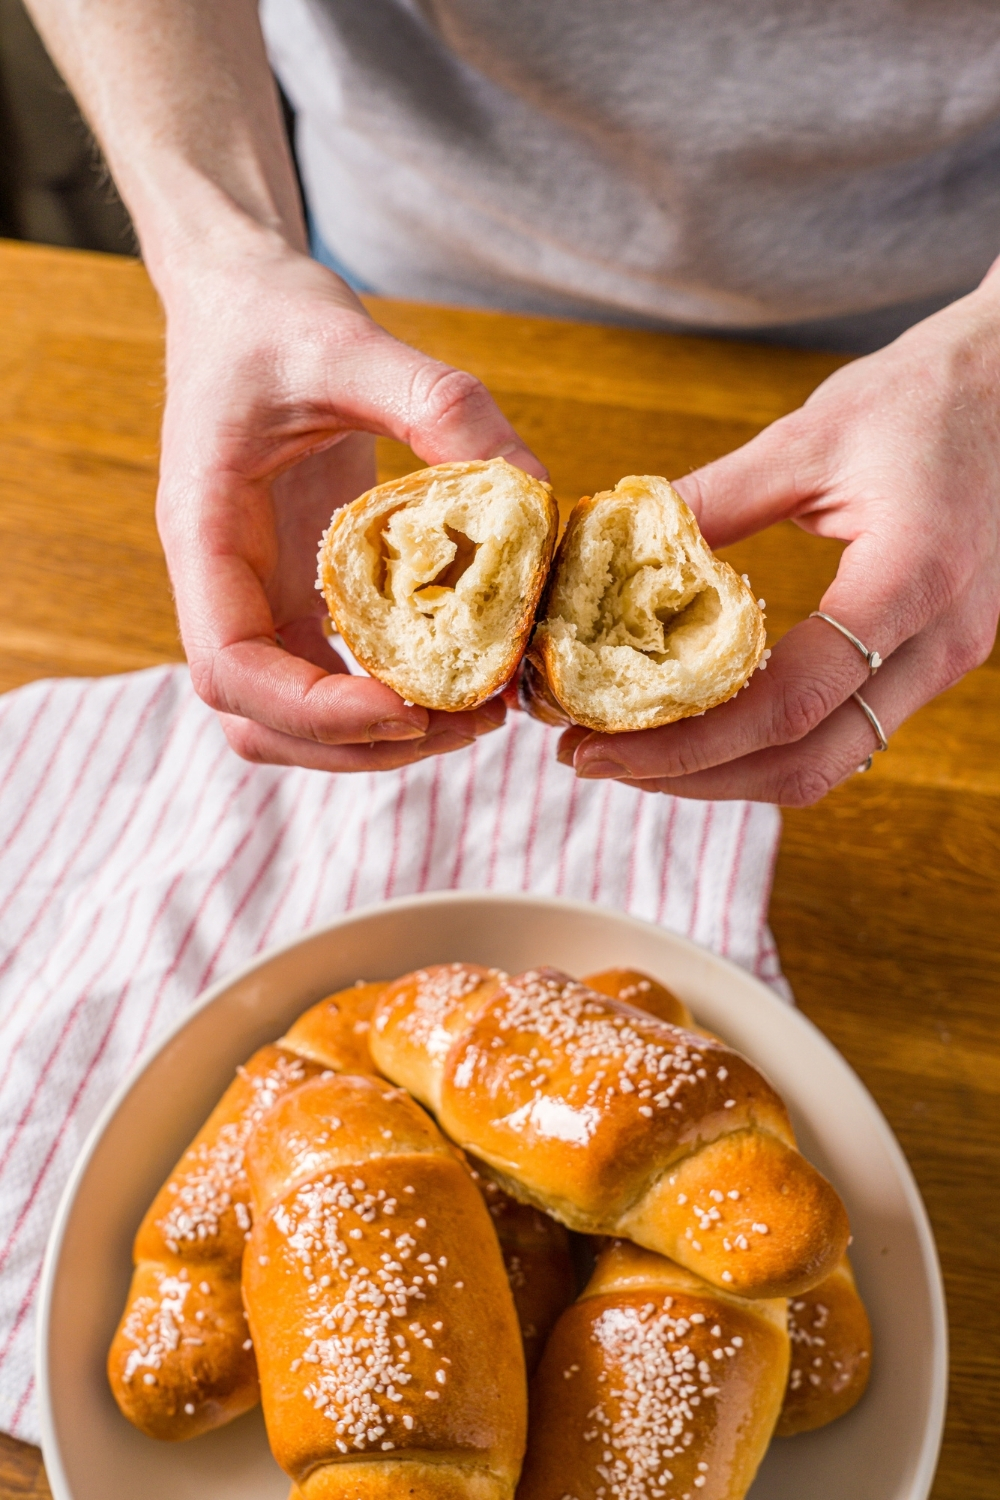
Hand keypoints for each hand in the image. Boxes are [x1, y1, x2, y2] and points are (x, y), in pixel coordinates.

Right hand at [156, 232, 545, 769]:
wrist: (241, 303)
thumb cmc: (275, 320)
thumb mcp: (354, 344)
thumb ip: (441, 406)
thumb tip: (534, 492)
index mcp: (206, 533)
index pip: (230, 668)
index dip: (314, 711)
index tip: (409, 709)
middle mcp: (222, 584)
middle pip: (257, 720)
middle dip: (357, 745)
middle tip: (470, 724)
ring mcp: (256, 597)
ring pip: (287, 719)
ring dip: (373, 741)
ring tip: (476, 715)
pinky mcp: (294, 594)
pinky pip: (326, 678)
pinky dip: (385, 700)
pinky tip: (460, 678)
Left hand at [565, 277, 999, 802]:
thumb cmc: (927, 396)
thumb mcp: (810, 437)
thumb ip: (714, 500)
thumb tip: (616, 547)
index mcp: (913, 579)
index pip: (790, 700)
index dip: (685, 740)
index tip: (597, 743)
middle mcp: (942, 641)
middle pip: (806, 761)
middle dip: (692, 777)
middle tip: (595, 761)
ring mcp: (946, 660)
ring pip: (827, 763)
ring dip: (725, 773)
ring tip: (633, 753)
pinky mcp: (932, 660)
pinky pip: (844, 732)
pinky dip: (766, 744)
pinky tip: (700, 725)